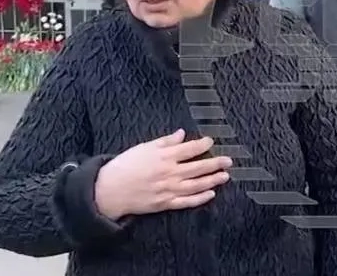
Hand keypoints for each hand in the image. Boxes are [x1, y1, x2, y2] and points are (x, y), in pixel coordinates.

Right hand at [94, 129, 231, 219]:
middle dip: (215, 163)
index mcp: (164, 157)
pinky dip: (200, 198)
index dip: (203, 145)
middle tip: (228, 161)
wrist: (108, 190)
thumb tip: (181, 134)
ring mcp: (168, 189)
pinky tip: (211, 194)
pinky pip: (186, 201)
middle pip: (197, 167)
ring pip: (195, 185)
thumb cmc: (125, 166)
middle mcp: (169, 173)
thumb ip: (165, 141)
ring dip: (212, 180)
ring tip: (225, 176)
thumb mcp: (144, 147)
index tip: (211, 141)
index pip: (189, 149)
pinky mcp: (165, 203)